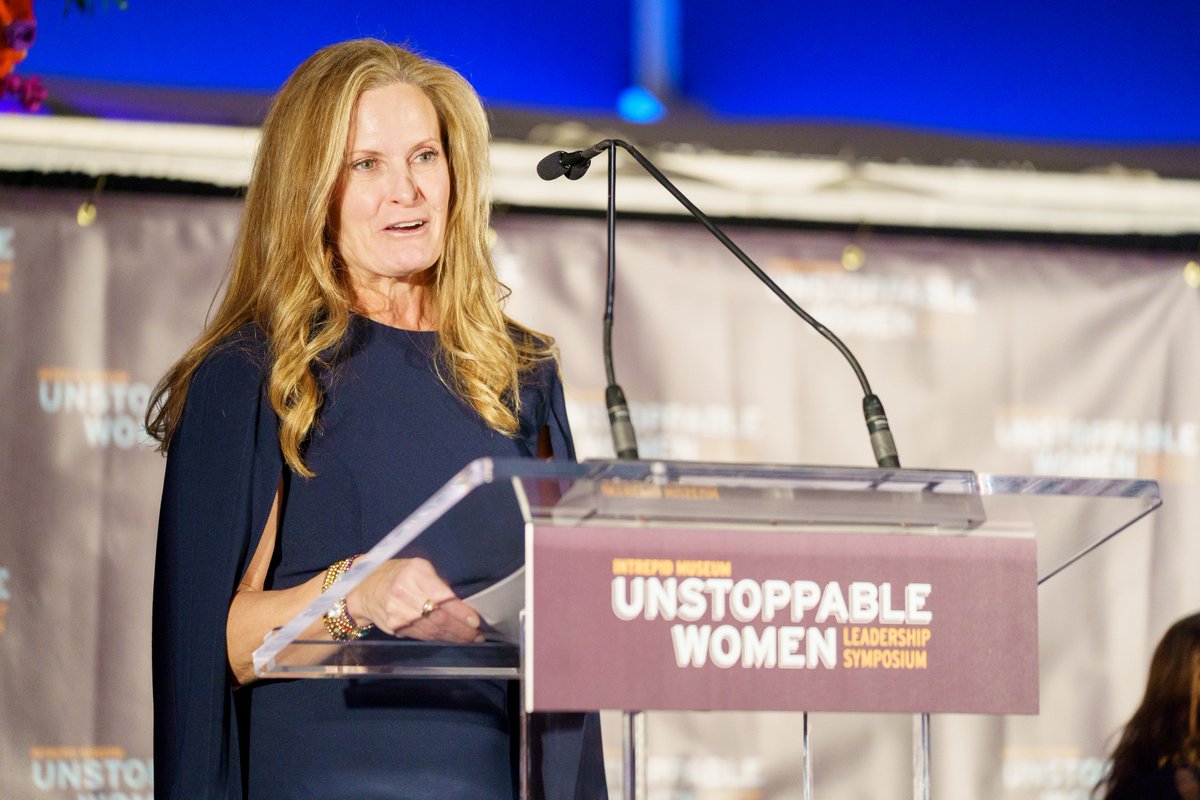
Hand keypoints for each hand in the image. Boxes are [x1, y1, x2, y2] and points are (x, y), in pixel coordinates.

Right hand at [345, 557, 481, 642]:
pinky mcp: (394, 627)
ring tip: (470, 638)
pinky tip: (452, 638)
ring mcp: (397, 614)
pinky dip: (440, 638)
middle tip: (477, 635)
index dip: (460, 611)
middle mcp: (403, 594)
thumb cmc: (398, 574)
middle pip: (437, 617)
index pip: (441, 597)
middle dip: (461, 629)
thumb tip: (461, 605)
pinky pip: (422, 636)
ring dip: (453, 637)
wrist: (365, 589)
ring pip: (431, 630)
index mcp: (413, 574)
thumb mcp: (418, 568)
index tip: (475, 620)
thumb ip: (437, 583)